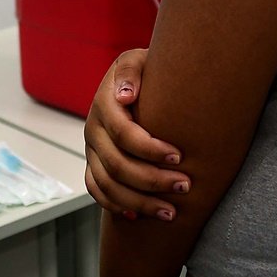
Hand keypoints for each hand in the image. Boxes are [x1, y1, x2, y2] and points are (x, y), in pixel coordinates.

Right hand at [84, 49, 189, 219]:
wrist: (134, 82)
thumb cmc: (146, 72)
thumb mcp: (140, 59)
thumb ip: (131, 71)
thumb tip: (126, 95)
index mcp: (104, 104)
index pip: (124, 134)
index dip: (151, 150)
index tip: (180, 157)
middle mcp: (93, 129)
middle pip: (117, 165)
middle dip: (152, 180)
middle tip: (185, 186)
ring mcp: (91, 149)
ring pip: (108, 185)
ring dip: (139, 202)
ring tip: (171, 212)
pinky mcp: (92, 163)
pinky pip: (96, 190)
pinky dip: (115, 205)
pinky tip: (137, 216)